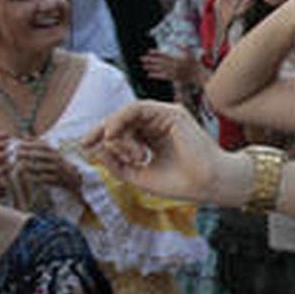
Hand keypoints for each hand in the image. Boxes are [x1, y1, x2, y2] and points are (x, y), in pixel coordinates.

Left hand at [12, 138, 79, 191]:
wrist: (72, 178)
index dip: (27, 144)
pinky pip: (41, 178)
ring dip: (25, 166)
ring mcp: (56, 170)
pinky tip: (23, 175)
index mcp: (54, 150)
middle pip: (37, 155)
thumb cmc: (56, 162)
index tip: (16, 145)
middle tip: (13, 154)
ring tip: (16, 164)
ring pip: (37, 167)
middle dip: (24, 154)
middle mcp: (56, 159)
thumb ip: (37, 142)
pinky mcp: (55, 180)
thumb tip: (23, 135)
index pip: (39, 145)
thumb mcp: (50, 150)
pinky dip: (31, 177)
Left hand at [82, 101, 236, 204]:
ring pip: (128, 113)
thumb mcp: (139, 175)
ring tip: (118, 150)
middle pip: (122, 120)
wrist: (208, 185)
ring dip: (115, 130)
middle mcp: (160, 124)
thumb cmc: (182, 183)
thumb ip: (117, 164)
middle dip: (103, 131)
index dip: (102, 135)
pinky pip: (137, 108)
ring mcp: (166, 117)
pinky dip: (121, 119)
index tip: (85, 144)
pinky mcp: (171, 113)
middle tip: (89, 143)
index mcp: (154, 138)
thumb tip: (97, 149)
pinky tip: (115, 134)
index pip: (123, 130)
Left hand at [141, 49, 205, 86]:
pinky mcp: (173, 78)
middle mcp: (173, 66)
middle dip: (150, 60)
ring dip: (151, 67)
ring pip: (159, 69)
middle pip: (159, 62)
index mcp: (176, 59)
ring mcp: (172, 72)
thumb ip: (183, 47)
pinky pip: (162, 77)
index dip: (156, 53)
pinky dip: (155, 75)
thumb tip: (176, 42)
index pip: (164, 55)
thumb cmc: (194, 63)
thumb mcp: (190, 53)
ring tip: (144, 66)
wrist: (198, 75)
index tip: (149, 51)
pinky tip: (149, 74)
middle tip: (142, 59)